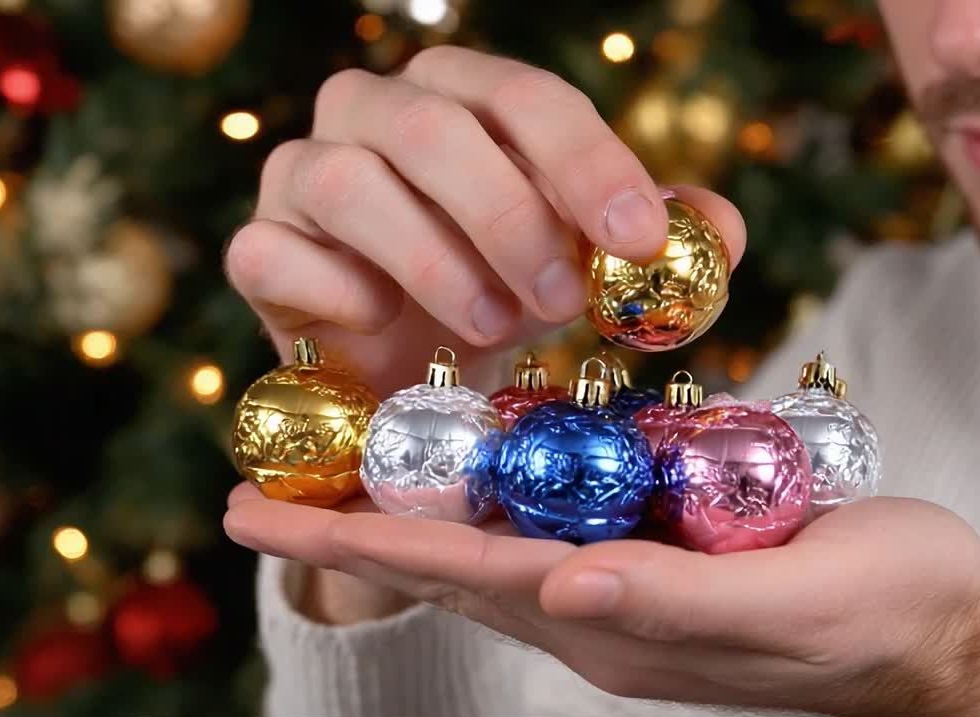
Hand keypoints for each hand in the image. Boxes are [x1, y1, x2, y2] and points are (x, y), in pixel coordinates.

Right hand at [224, 45, 744, 623]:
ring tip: (489, 326)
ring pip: (350, 183)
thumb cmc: (505, 288)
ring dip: (433, 260)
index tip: (639, 237)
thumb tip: (721, 231)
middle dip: (509, 216)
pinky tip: (384, 327)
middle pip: (432, 126)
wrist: (412, 360)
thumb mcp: (588, 260)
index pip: (525, 96)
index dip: (586, 161)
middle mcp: (371, 111)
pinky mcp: (257, 247)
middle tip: (562, 299)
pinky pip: (274, 254)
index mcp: (460, 93)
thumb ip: (656, 236)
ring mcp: (302, 173)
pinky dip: (338, 293)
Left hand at [224, 495, 979, 716]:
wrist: (943, 637)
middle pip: (452, 565)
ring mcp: (625, 590)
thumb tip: (562, 584)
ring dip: (405, 511)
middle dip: (352, 531)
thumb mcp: (791, 600)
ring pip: (489, 547)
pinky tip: (464, 464)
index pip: (464, 576)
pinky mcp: (659, 559)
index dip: (359, 542)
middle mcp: (601, 611)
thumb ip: (674, 599)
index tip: (259, 515)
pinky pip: (548, 526)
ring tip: (330, 478)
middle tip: (255, 495)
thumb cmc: (887, 612)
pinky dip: (486, 495)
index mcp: (618, 623)